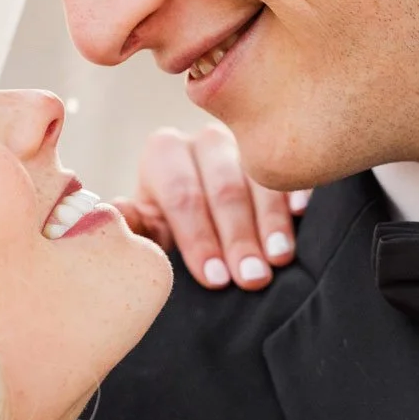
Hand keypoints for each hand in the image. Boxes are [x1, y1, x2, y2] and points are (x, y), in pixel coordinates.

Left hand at [115, 123, 311, 290]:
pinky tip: (302, 215)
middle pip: (223, 187)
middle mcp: (204, 141)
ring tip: (279, 259)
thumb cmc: (174, 229)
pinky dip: (295, 191)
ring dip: (270, 222)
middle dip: (238, 237)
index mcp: (164, 154)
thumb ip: (135, 225)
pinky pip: (290, 168)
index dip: (198, 239)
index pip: (182, 195)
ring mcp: (247, 142)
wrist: (206, 217)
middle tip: (251, 278)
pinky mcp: (280, 150)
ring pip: (259, 178)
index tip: (215, 279)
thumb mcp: (151, 229)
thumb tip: (116, 214)